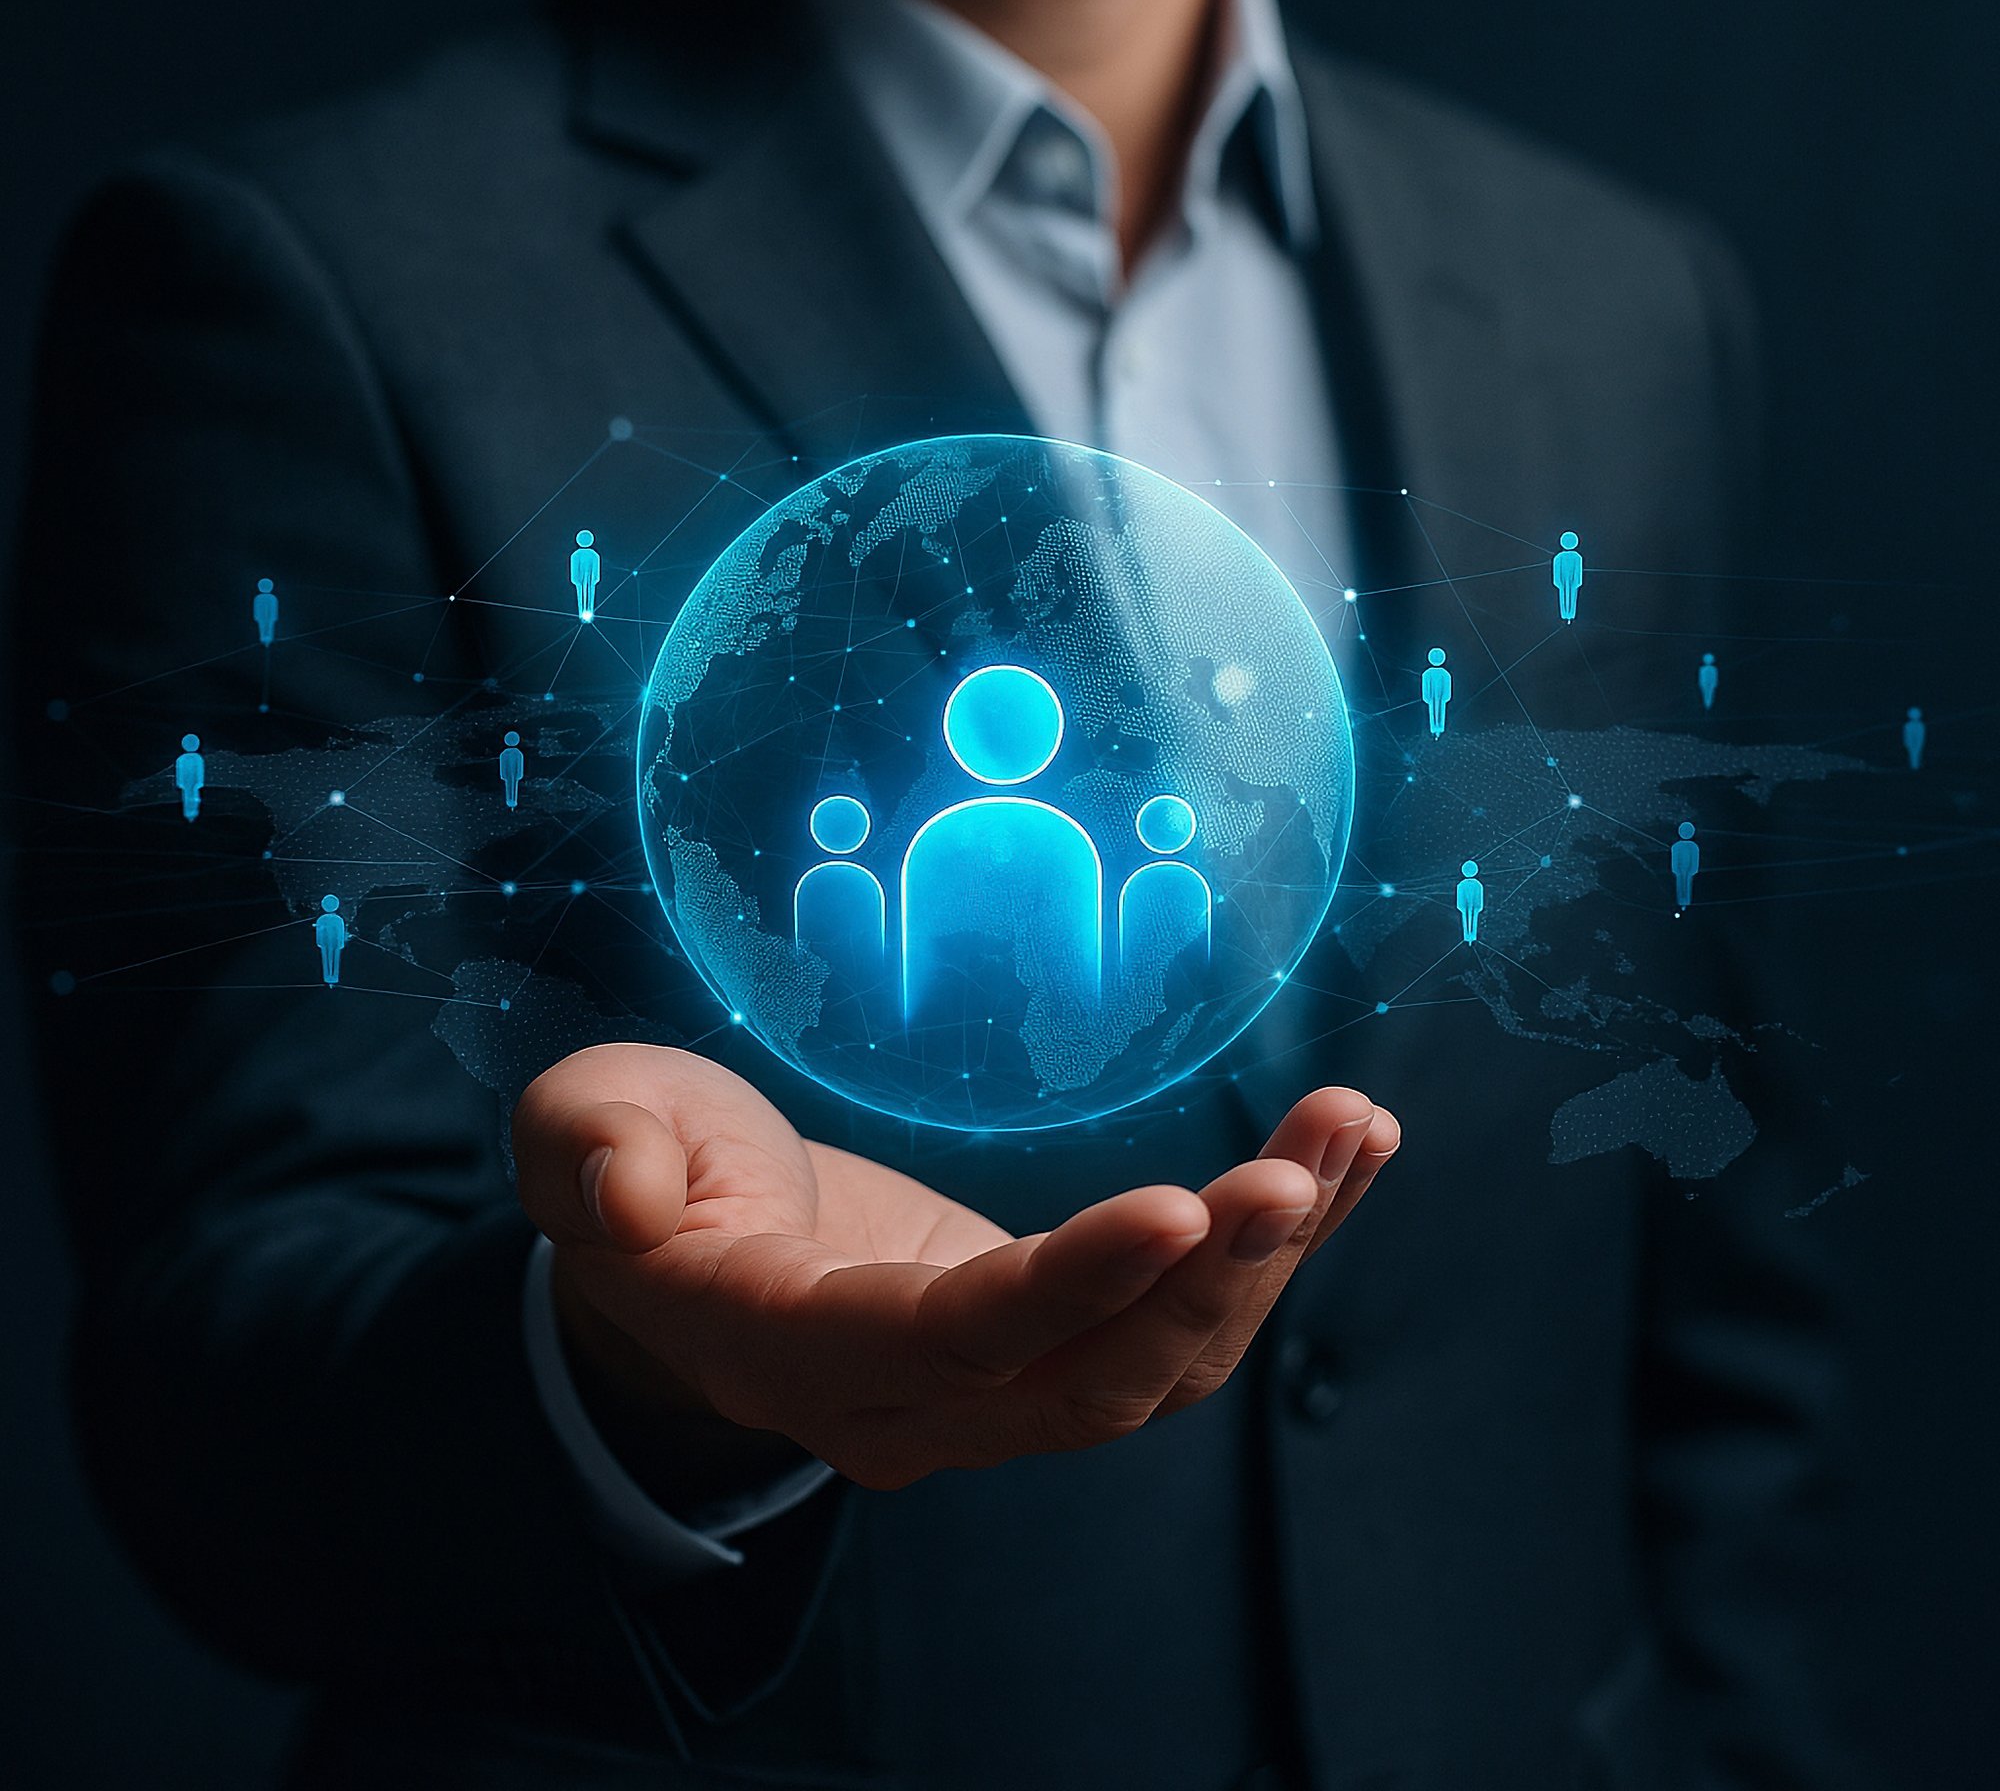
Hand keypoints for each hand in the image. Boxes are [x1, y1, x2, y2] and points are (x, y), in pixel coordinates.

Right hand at [513, 1044, 1399, 1492]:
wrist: (694, 1244)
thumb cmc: (642, 1171)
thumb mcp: (585, 1129)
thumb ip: (592, 1153)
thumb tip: (627, 1196)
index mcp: (795, 1349)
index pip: (952, 1342)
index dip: (1070, 1288)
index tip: (1182, 1206)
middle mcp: (912, 1404)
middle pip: (1092, 1380)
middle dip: (1213, 1278)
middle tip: (1307, 1161)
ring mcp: (992, 1392)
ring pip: (1159, 1365)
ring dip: (1269, 1260)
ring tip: (1353, 1131)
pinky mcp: (1050, 1347)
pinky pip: (1178, 1323)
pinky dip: (1265, 1250)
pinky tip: (1344, 1160)